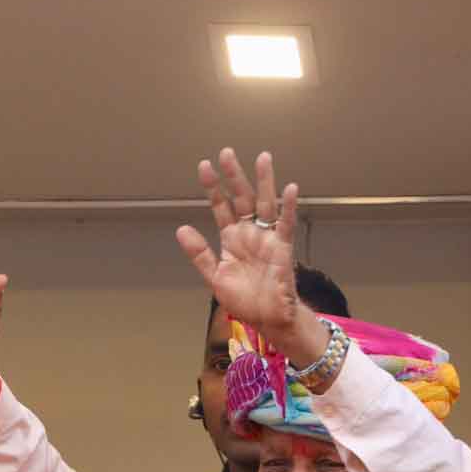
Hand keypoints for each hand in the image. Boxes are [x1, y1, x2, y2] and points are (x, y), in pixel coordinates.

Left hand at [175, 149, 325, 365]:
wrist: (265, 319)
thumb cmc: (243, 299)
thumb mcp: (214, 276)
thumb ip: (199, 253)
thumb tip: (181, 228)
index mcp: (231, 238)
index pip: (221, 206)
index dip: (213, 187)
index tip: (205, 166)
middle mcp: (249, 233)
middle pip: (242, 198)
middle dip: (235, 176)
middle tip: (227, 152)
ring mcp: (267, 237)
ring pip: (265, 204)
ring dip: (264, 181)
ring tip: (262, 158)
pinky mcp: (283, 248)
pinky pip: (286, 224)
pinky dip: (288, 207)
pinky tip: (289, 189)